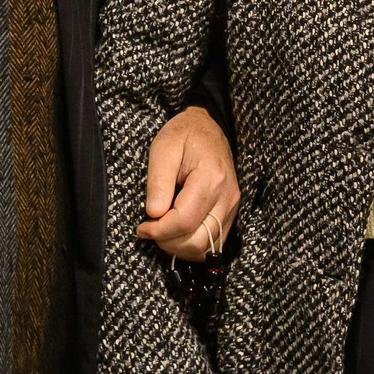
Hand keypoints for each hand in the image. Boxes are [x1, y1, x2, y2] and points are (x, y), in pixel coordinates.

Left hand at [137, 106, 240, 260]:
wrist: (207, 126)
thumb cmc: (183, 135)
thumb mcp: (163, 149)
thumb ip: (158, 182)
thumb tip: (154, 214)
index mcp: (210, 179)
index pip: (185, 222)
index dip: (159, 231)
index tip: (142, 227)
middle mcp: (227, 197)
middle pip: (198, 241)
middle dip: (169, 242)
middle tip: (151, 229)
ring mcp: (231, 207)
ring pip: (207, 247)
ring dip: (180, 246)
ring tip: (163, 230)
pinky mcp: (230, 213)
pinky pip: (213, 242)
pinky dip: (192, 244)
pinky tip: (177, 231)